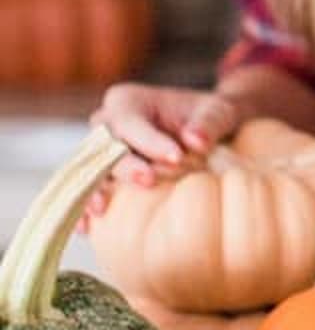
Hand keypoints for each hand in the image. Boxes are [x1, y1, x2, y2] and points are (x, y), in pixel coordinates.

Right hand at [82, 83, 245, 227]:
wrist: (202, 131)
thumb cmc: (206, 118)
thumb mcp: (217, 112)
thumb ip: (208, 122)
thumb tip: (195, 140)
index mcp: (127, 101)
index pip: (130, 122)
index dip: (150, 141)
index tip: (177, 157)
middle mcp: (105, 126)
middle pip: (102, 147)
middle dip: (123, 166)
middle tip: (148, 181)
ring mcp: (97, 154)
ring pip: (86, 172)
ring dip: (94, 190)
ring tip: (104, 210)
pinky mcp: (99, 179)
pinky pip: (83, 193)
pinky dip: (83, 209)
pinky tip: (88, 228)